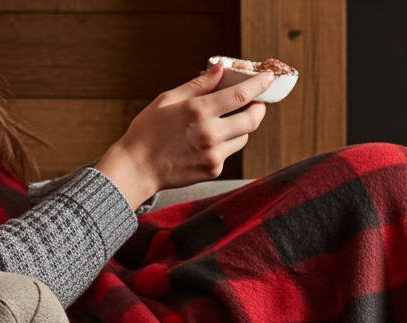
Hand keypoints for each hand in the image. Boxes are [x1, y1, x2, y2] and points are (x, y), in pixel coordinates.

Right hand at [94, 65, 272, 209]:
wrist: (138, 168)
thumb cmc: (148, 131)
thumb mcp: (168, 99)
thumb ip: (197, 85)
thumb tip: (220, 69)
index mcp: (199, 111)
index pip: (239, 95)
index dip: (258, 85)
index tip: (268, 78)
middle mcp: (210, 134)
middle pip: (252, 120)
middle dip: (259, 108)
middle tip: (256, 101)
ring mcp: (214, 155)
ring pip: (243, 137)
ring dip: (241, 126)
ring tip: (227, 120)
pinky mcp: (214, 170)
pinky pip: (229, 152)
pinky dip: (225, 143)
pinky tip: (208, 140)